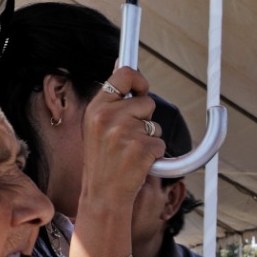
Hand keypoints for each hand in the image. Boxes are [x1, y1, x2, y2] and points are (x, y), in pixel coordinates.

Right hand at [79, 66, 163, 207]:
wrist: (102, 194)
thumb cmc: (103, 160)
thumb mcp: (97, 124)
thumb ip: (111, 97)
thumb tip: (122, 61)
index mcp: (96, 108)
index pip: (124, 75)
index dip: (139, 79)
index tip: (141, 88)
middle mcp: (108, 117)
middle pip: (146, 102)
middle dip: (144, 118)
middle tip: (127, 137)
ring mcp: (125, 133)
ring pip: (155, 125)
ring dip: (149, 138)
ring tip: (129, 153)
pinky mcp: (141, 149)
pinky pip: (160, 144)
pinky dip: (154, 155)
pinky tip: (136, 163)